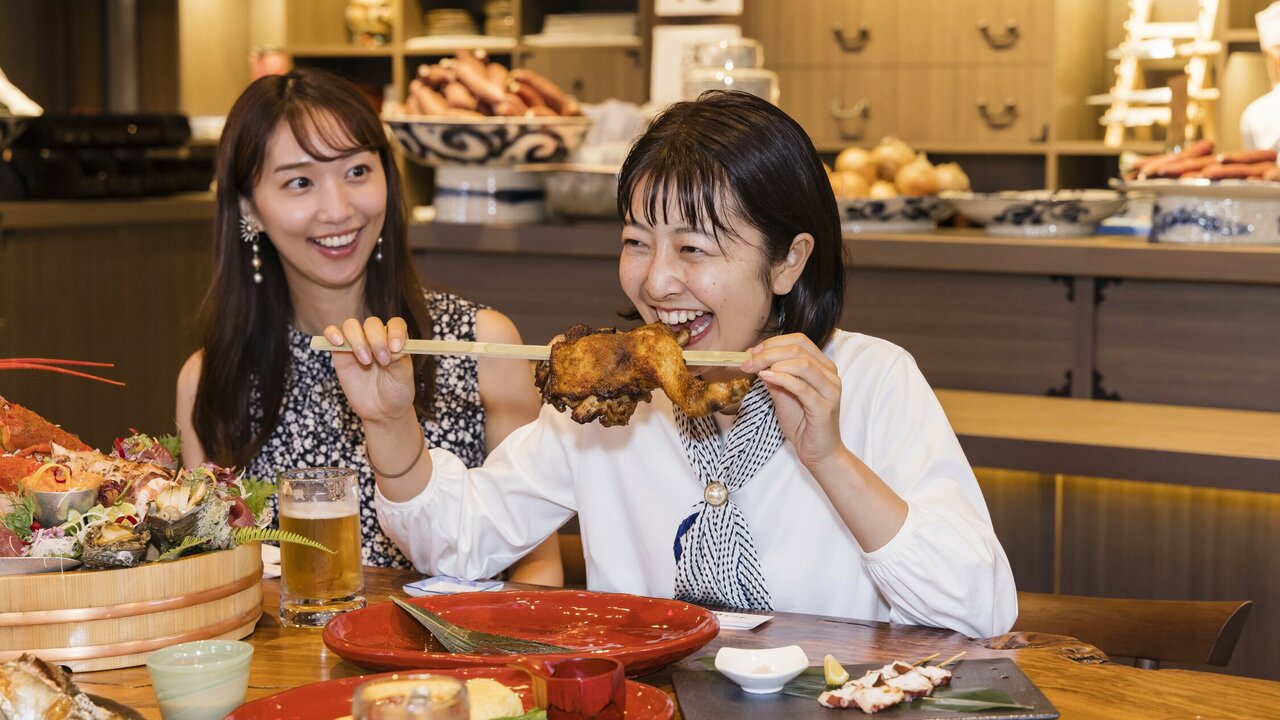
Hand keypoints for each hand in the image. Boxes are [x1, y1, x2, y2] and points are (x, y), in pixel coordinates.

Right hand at [323, 317, 415, 424]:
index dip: (395, 332)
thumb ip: (399, 359)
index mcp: (394, 340)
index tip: (396, 348)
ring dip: (357, 340)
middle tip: (383, 361)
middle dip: (377, 340)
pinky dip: (332, 333)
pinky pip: (331, 334)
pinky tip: (338, 343)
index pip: (395, 324)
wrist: (381, 410)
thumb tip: (390, 345)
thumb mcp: (404, 377)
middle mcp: (375, 338)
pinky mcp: (340, 353)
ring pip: (351, 326)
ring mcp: (357, 344)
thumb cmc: (396, 391)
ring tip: (365, 361)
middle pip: (372, 324)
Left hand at [742, 334, 846, 471]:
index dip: (773, 342)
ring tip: (755, 370)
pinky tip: (765, 378)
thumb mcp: (783, 394)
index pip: (800, 341)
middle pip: (799, 349)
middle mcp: (830, 375)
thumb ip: (774, 376)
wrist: (818, 453)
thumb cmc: (803, 424)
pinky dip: (781, 379)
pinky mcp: (824, 407)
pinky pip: (801, 387)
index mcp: (823, 367)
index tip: (752, 352)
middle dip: (769, 352)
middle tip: (748, 361)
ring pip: (802, 364)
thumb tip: (755, 358)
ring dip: (772, 363)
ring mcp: (830, 391)